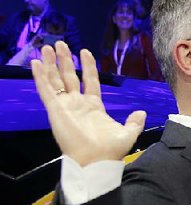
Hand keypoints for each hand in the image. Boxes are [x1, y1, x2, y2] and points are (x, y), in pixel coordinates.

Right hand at [31, 42, 144, 166]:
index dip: (88, 67)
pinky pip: (46, 90)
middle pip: (69, 77)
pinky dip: (40, 76)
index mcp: (94, 107)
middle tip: (60, 44)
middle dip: (65, 60)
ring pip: (56, 80)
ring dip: (51, 64)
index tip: (85, 52)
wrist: (97, 161)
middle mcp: (78, 104)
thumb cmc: (111, 150)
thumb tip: (141, 112)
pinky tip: (36, 63)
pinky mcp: (55, 109)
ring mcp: (66, 106)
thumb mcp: (128, 133)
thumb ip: (134, 122)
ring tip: (47, 47)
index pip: (90, 81)